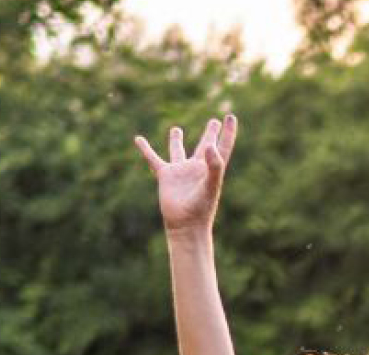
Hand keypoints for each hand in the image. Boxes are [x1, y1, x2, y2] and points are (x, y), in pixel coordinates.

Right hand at [134, 116, 235, 233]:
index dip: (227, 132)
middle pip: (205, 145)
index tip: (230, 116)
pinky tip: (138, 139)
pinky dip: (146, 149)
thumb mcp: (210, 186)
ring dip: (176, 139)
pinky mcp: (165, 176)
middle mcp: (197, 167)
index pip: (223, 146)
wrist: (185, 225)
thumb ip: (214, 167)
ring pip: (178, 150)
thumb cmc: (201, 208)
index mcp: (212, 168)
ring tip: (176, 129)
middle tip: (214, 121)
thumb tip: (211, 146)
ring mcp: (181, 171)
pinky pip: (153, 158)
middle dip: (210, 133)